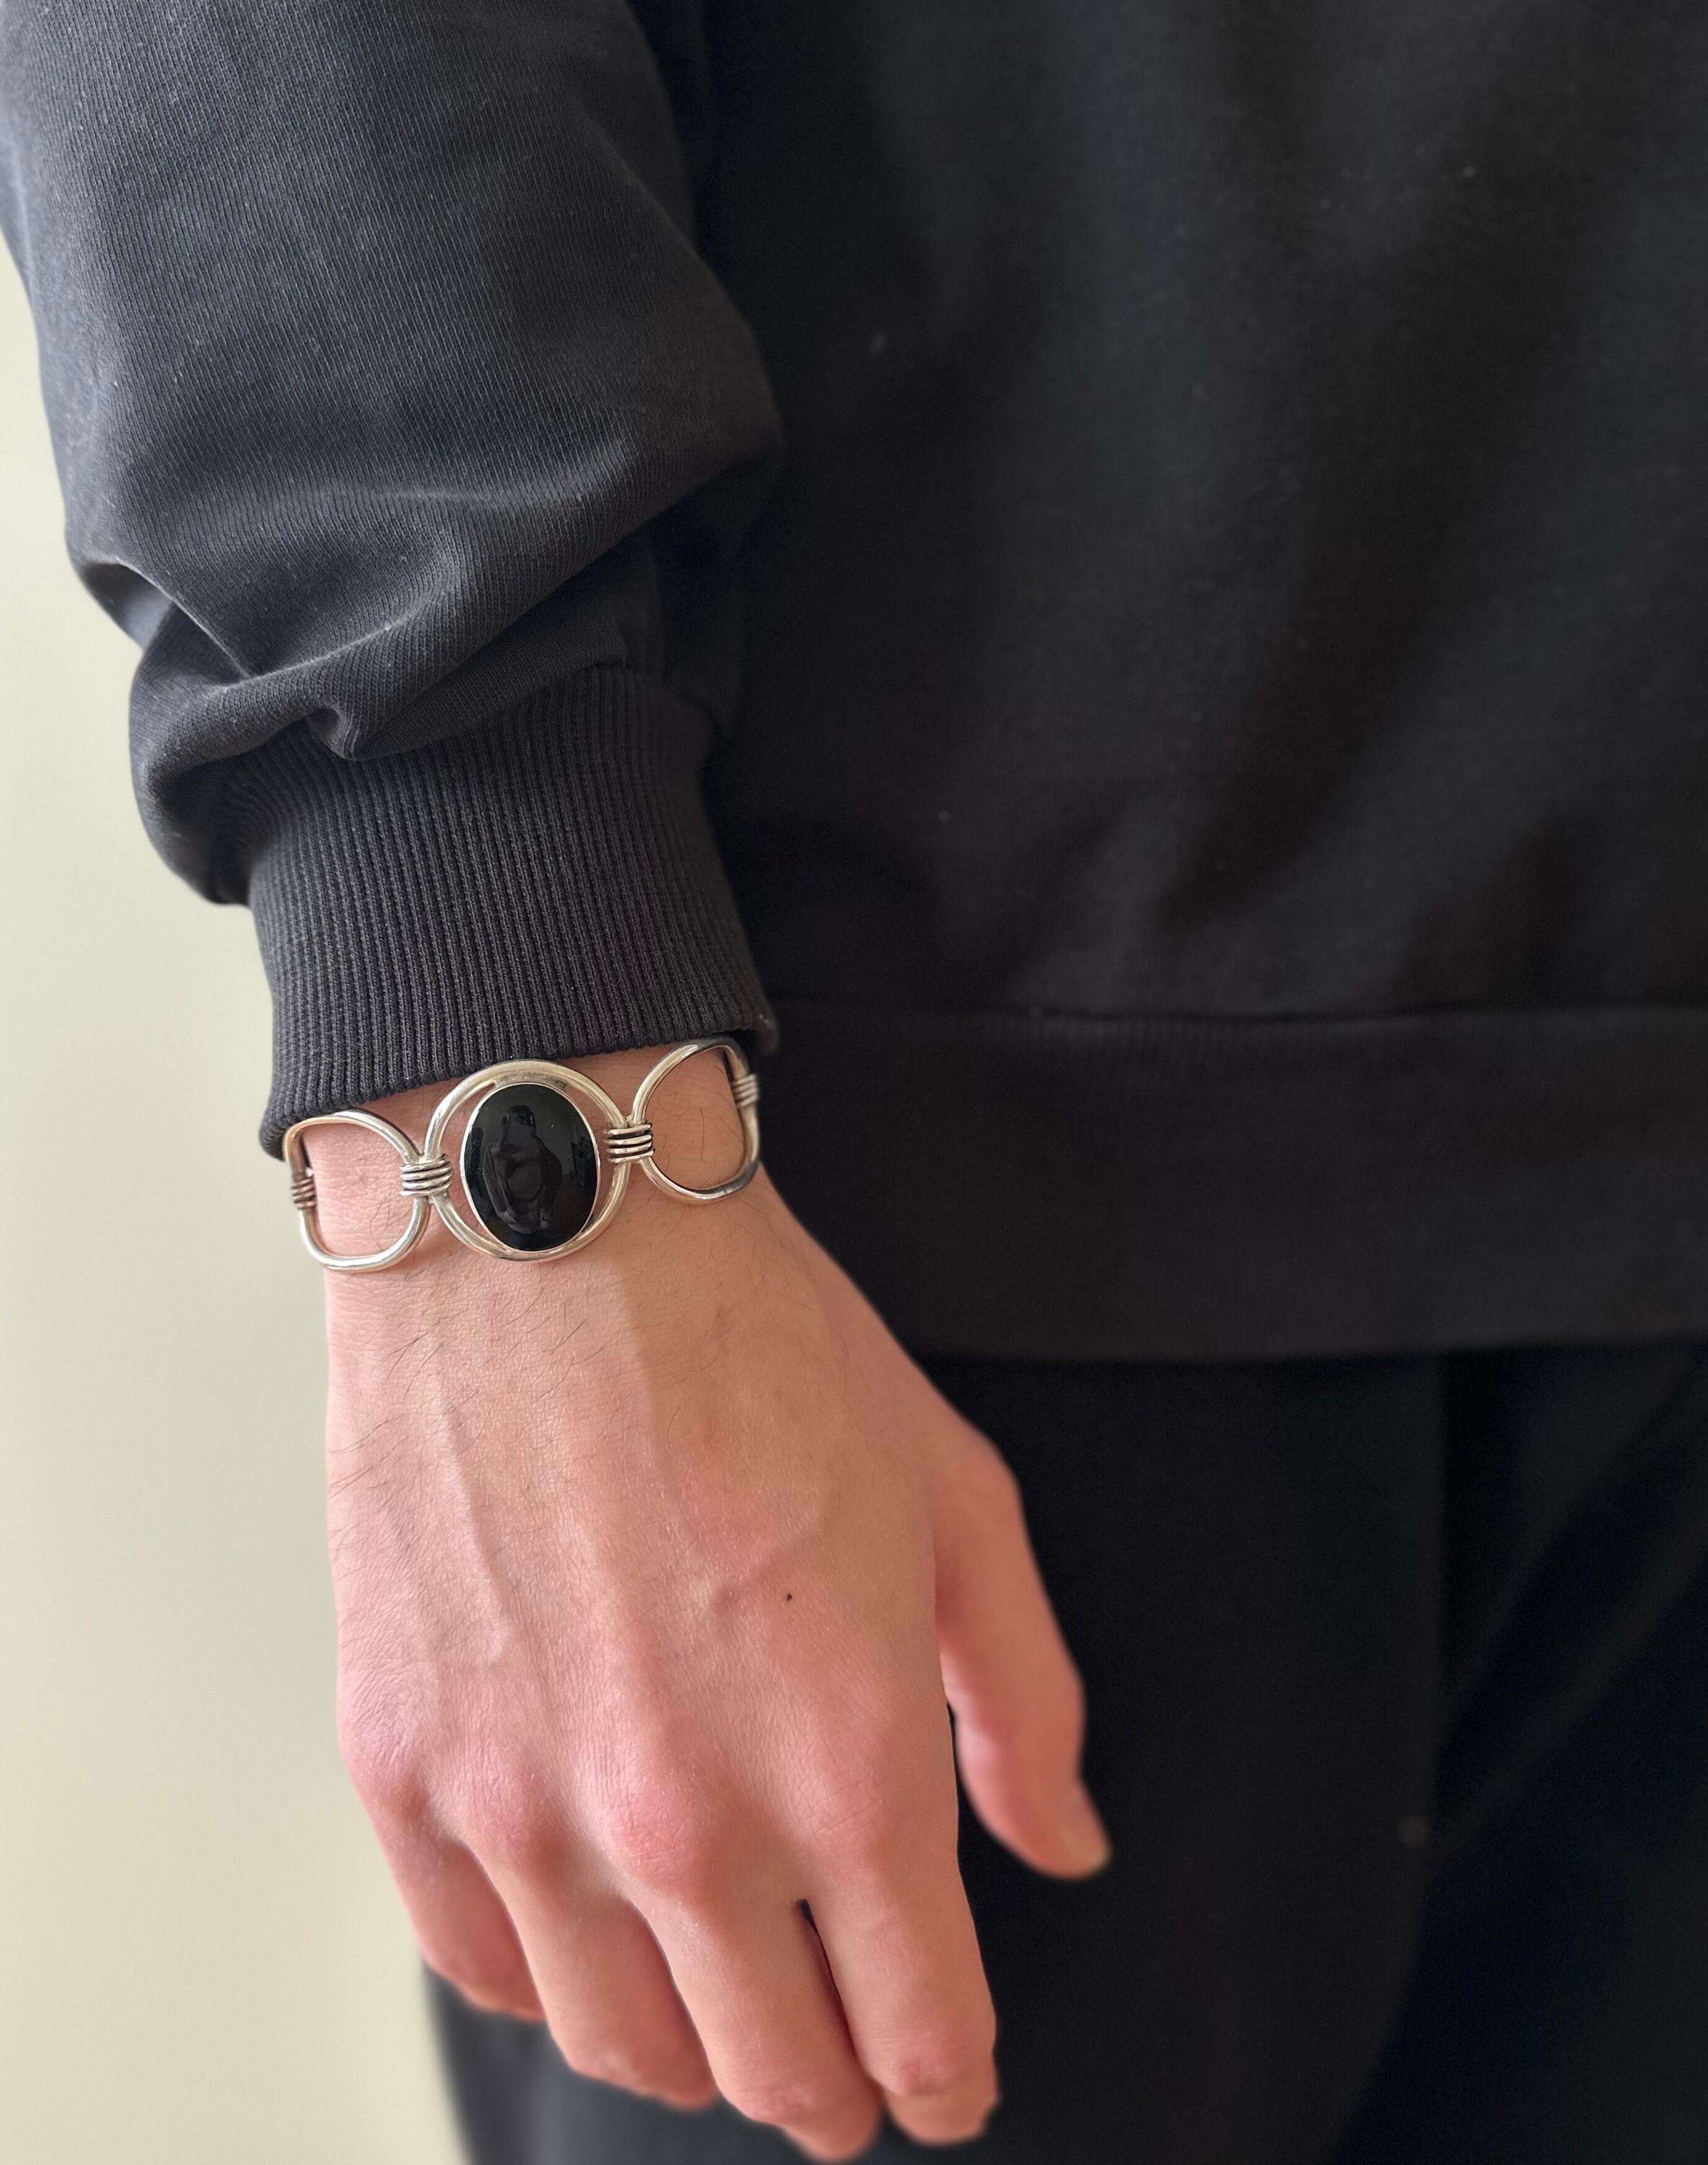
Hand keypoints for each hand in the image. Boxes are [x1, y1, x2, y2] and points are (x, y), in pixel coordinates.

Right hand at [314, 1046, 1107, 2158]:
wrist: (551, 1233)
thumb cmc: (758, 1348)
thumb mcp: (956, 1500)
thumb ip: (1023, 1700)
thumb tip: (1064, 1841)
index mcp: (846, 1766)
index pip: (918, 2024)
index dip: (947, 2076)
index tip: (946, 2079)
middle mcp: (682, 1824)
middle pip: (769, 2070)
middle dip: (829, 2092)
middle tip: (845, 2078)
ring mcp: (522, 1807)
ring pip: (618, 2043)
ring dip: (689, 2056)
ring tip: (719, 2016)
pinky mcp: (406, 1767)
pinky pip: (477, 1959)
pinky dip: (547, 1980)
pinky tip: (586, 1940)